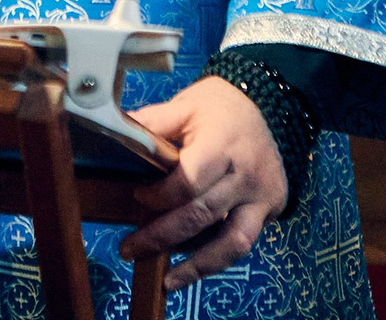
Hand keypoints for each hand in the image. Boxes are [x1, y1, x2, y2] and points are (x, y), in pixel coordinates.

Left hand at [122, 77, 286, 291]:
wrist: (266, 104)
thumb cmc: (217, 107)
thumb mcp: (184, 106)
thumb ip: (153, 125)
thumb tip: (114, 137)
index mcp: (223, 144)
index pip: (189, 182)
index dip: (159, 197)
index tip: (138, 197)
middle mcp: (246, 174)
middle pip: (202, 216)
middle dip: (162, 237)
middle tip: (129, 249)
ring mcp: (262, 195)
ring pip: (233, 242)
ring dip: (197, 266)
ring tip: (167, 281)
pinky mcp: (272, 208)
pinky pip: (243, 241)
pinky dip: (217, 257)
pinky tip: (191, 268)